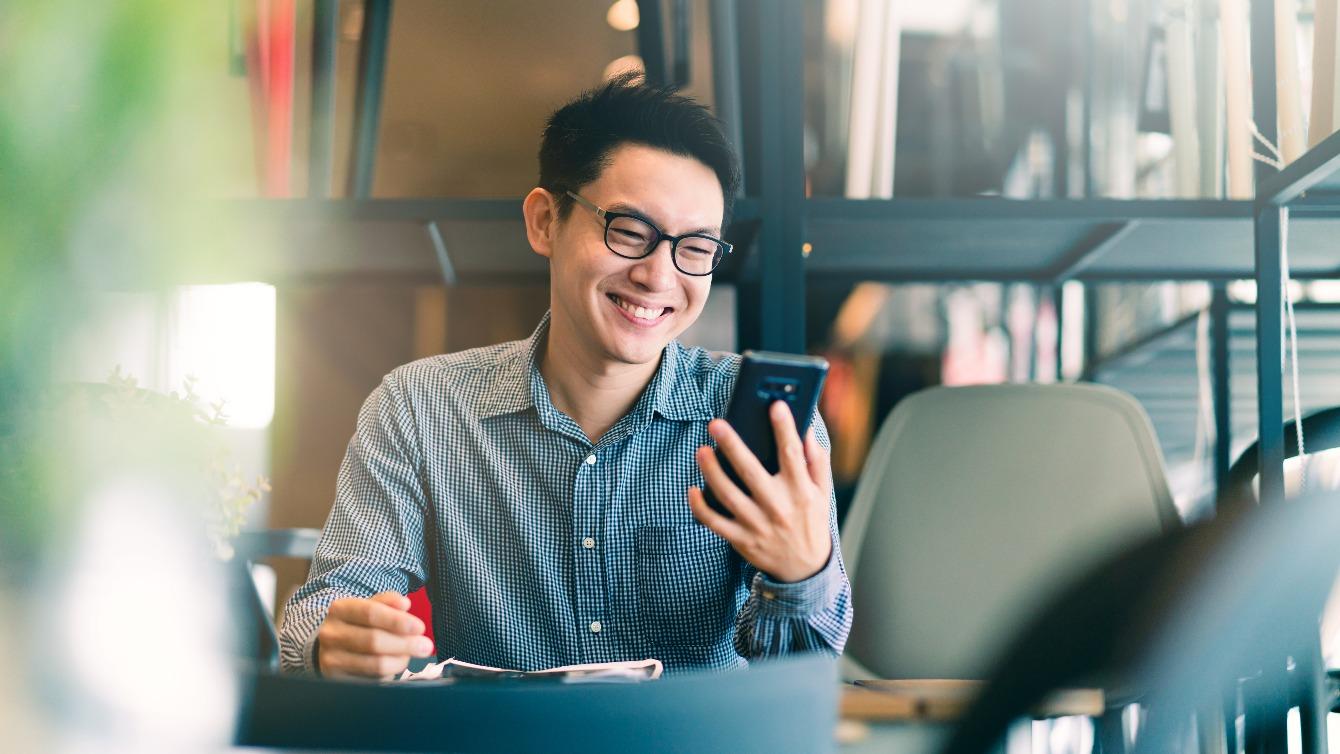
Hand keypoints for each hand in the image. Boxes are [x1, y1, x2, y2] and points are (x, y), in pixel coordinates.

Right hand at [316, 591, 434, 678]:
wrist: (332, 645)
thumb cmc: (357, 623)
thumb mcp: (369, 606)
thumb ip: (388, 602)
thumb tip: (405, 604)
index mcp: (339, 609)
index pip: (371, 613)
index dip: (397, 621)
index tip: (420, 628)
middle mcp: (331, 634)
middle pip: (373, 641)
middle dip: (405, 644)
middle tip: (426, 646)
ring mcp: (331, 660)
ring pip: (374, 664)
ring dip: (399, 660)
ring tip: (410, 655)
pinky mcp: (337, 681)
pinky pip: (371, 681)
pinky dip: (388, 674)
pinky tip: (394, 665)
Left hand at [688, 401, 832, 582]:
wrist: (805, 570)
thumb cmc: (812, 523)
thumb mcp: (822, 493)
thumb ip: (817, 462)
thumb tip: (806, 432)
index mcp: (800, 491)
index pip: (791, 454)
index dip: (784, 428)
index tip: (775, 405)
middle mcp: (778, 506)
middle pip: (750, 471)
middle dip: (732, 445)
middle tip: (716, 424)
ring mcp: (757, 524)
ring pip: (728, 495)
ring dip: (711, 472)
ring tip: (701, 451)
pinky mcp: (742, 539)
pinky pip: (715, 522)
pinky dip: (701, 507)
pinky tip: (691, 489)